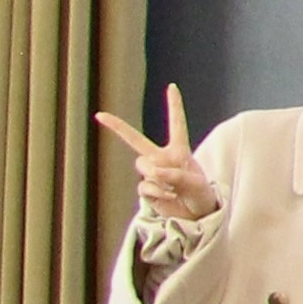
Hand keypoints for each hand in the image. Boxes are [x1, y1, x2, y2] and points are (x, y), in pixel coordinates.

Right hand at [92, 86, 223, 227]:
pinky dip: (157, 192)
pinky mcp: (146, 189)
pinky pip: (145, 186)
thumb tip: (154, 172)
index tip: (171, 86)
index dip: (174, 105)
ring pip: (143, 166)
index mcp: (179, 150)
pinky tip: (169, 197)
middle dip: (117, 126)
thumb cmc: (202, 195)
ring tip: (174, 188)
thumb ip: (176, 175)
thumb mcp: (196, 183)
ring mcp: (152, 173)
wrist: (197, 216)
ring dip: (158, 177)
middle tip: (100, 115)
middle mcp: (162, 158)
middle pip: (135, 140)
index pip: (176, 124)